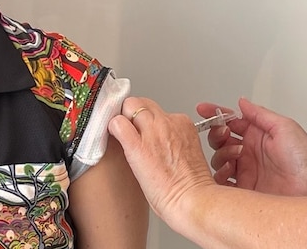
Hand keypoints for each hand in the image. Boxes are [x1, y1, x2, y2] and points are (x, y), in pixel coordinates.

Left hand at [108, 97, 214, 227]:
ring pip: (129, 105)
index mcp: (182, 124)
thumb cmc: (192, 188)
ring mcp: (152, 132)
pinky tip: (113, 138)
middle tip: (130, 132)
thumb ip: (171, 140)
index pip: (156, 110)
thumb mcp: (186, 153)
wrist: (194, 203)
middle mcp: (168, 123)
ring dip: (122, 118)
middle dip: (133, 114)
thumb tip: (154, 139)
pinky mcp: (136, 146)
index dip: (146, 121)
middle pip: (142, 103)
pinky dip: (113, 128)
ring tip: (122, 136)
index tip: (144, 133)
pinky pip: (118, 124)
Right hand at [199, 97, 306, 195]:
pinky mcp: (243, 190)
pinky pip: (221, 183)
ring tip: (236, 156)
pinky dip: (219, 176)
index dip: (214, 114)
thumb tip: (242, 102)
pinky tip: (227, 171)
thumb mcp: (283, 127)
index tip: (203, 109)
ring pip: (218, 159)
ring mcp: (245, 171)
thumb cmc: (305, 158)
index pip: (229, 122)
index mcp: (255, 136)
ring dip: (221, 154)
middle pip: (219, 140)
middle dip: (217, 135)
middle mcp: (248, 153)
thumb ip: (259, 114)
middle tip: (224, 135)